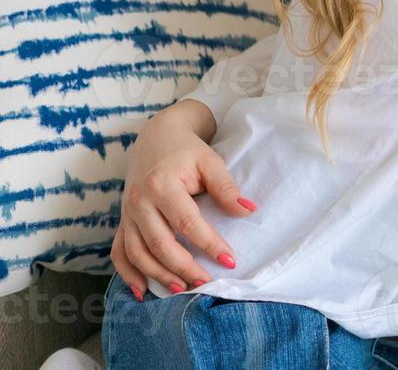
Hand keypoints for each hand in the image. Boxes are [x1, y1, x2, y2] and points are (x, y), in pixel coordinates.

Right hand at [110, 101, 255, 298]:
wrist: (157, 136)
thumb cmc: (187, 150)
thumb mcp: (210, 162)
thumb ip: (226, 188)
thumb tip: (248, 211)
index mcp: (161, 185)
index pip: (187, 222)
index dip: (209, 244)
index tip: (230, 260)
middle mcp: (139, 202)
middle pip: (160, 243)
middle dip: (183, 267)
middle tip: (206, 283)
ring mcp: (127, 213)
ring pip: (137, 253)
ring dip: (158, 275)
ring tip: (182, 288)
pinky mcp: (122, 221)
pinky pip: (119, 252)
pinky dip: (128, 274)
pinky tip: (142, 291)